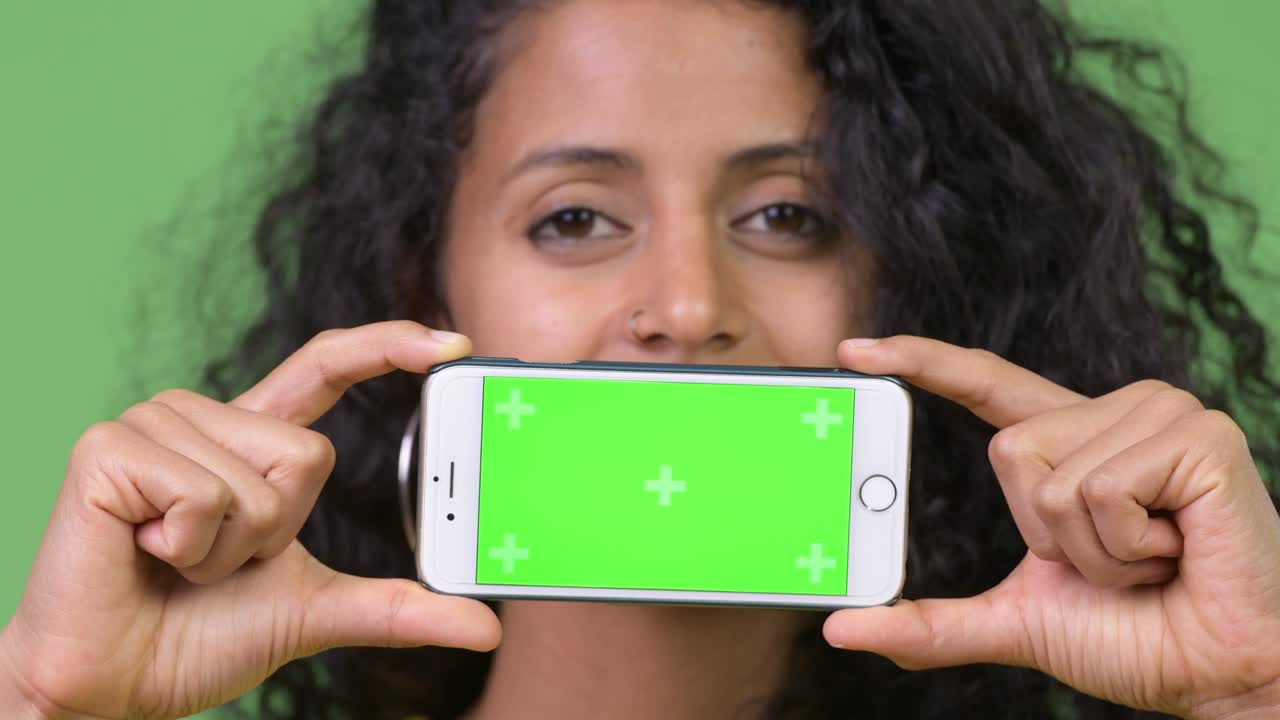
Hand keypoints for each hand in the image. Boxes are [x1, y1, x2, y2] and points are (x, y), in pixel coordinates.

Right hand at [1, 322, 499, 719]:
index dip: (388, 347)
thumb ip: (398, 608)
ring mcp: (154, 425)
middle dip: (278, 531)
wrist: (117, 683)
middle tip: (217, 562)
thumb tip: (486, 628)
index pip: (325, 368)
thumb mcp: (316, 610)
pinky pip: (202, 494)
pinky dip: (187, 546)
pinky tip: (144, 552)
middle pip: (310, 454)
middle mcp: (204, 417)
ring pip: (261, 479)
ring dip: (229, 548)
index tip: (455, 342)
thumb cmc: (201, 636)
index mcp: (250, 440)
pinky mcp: (110, 449)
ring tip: (174, 560)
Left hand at [824, 336, 1279, 718]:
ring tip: (1154, 559)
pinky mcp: (1198, 436)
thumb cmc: (1135, 639)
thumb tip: (842, 630)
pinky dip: (1127, 546)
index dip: (922, 362)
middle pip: (1009, 451)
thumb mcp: (1014, 621)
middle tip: (1121, 561)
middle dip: (1049, 535)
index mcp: (1074, 442)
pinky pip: (1101, 490)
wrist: (1217, 675)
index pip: (987, 385)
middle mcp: (1116, 412)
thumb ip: (931, 624)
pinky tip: (1180, 550)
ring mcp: (1161, 415)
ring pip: (1051, 476)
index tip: (853, 349)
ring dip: (1093, 550)